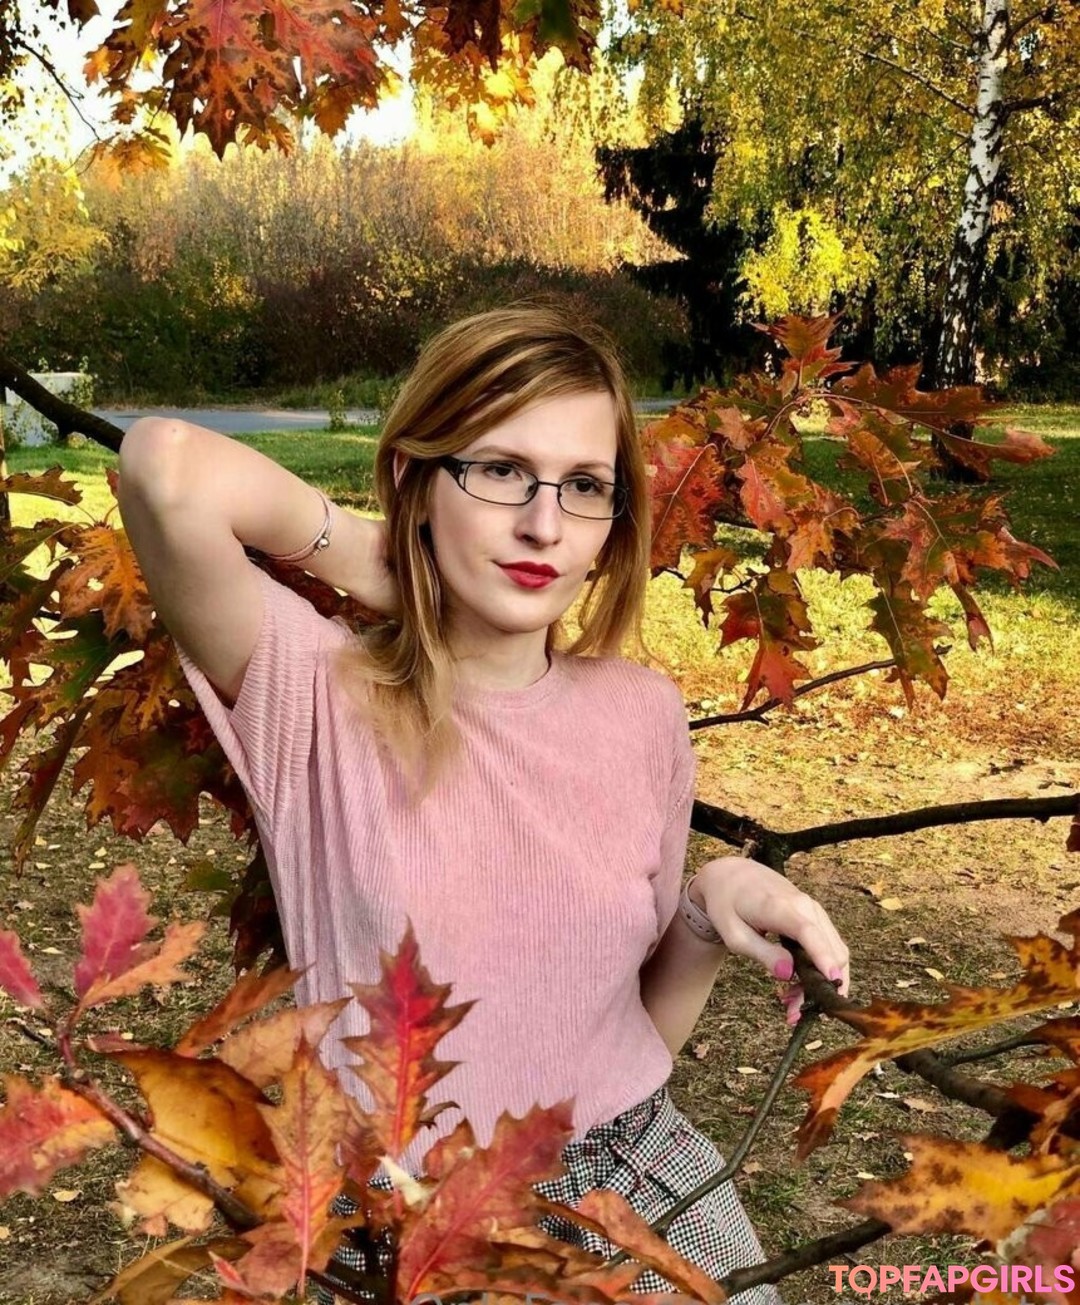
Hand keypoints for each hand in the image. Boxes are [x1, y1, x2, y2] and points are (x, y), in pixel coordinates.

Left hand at [692, 857, 849, 1024]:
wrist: (731, 875)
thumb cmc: (727, 905)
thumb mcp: (734, 934)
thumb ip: (762, 953)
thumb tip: (787, 973)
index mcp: (781, 907)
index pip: (809, 933)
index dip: (823, 958)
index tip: (833, 982)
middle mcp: (805, 906)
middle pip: (831, 950)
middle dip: (821, 986)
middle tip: (793, 1012)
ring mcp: (814, 910)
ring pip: (835, 951)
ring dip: (821, 982)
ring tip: (791, 1004)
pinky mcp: (816, 916)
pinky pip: (828, 945)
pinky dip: (820, 969)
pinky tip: (797, 986)